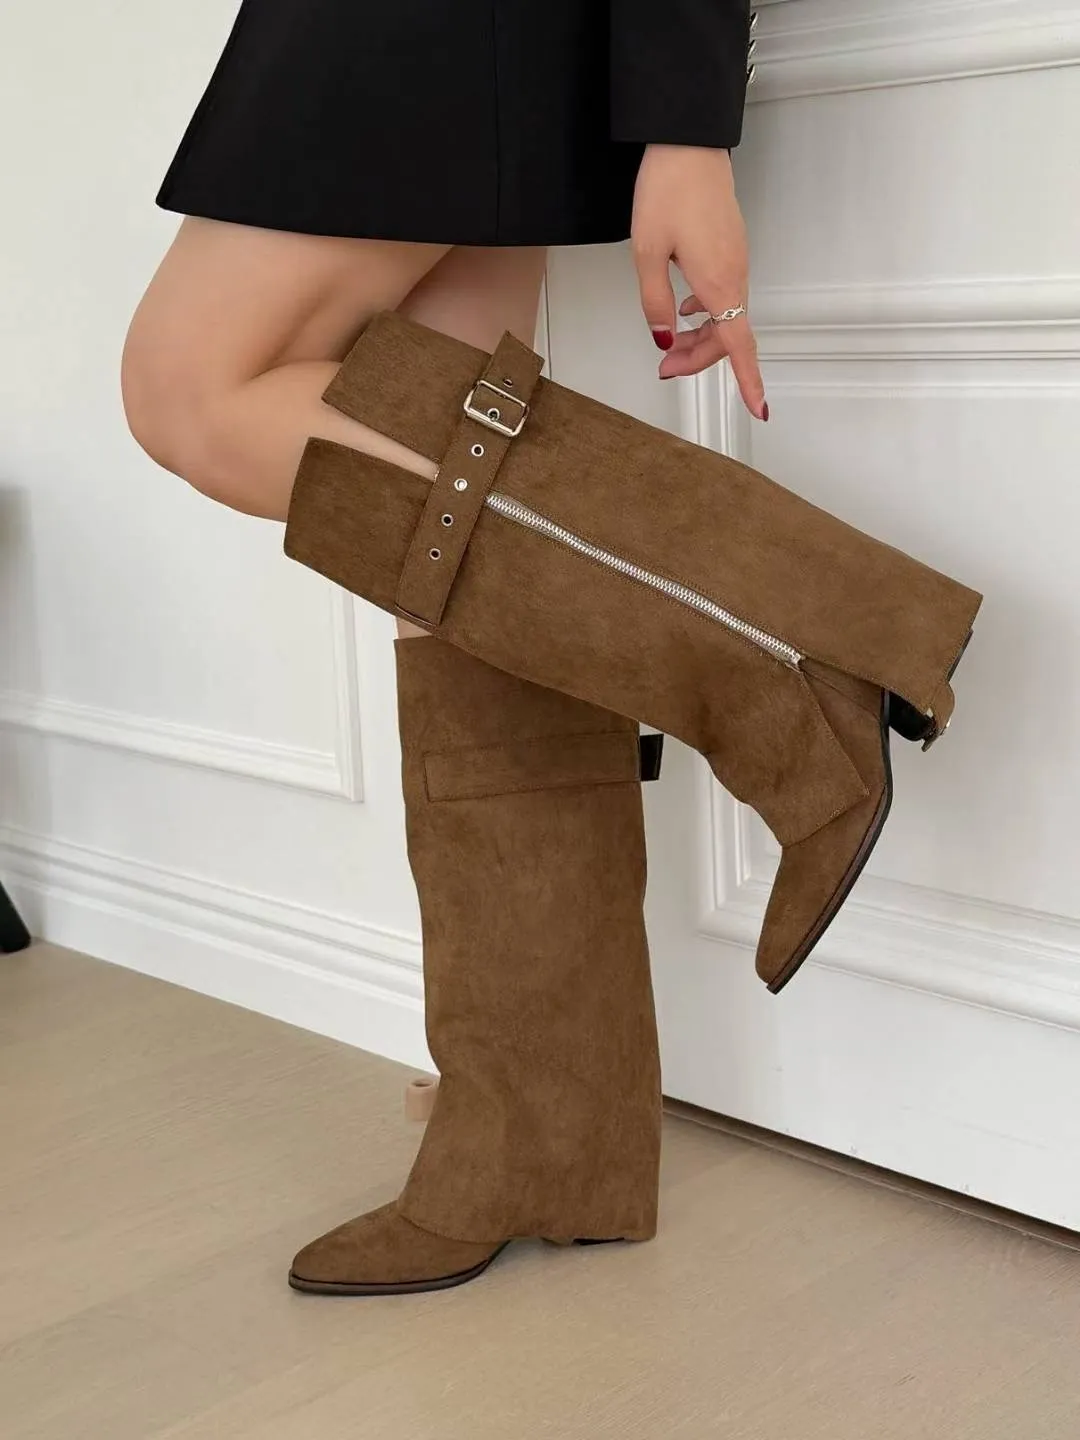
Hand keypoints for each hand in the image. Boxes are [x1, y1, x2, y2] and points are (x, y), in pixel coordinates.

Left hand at [630, 144, 766, 420]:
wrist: (688, 142)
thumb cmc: (668, 190)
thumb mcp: (646, 252)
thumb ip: (654, 302)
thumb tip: (664, 338)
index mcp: (718, 282)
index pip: (739, 344)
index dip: (748, 380)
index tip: (759, 409)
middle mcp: (735, 275)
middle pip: (728, 337)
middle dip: (699, 359)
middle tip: (664, 369)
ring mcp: (736, 260)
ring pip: (726, 316)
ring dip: (701, 337)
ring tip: (669, 344)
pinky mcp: (731, 248)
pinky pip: (725, 294)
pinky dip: (707, 313)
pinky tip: (684, 309)